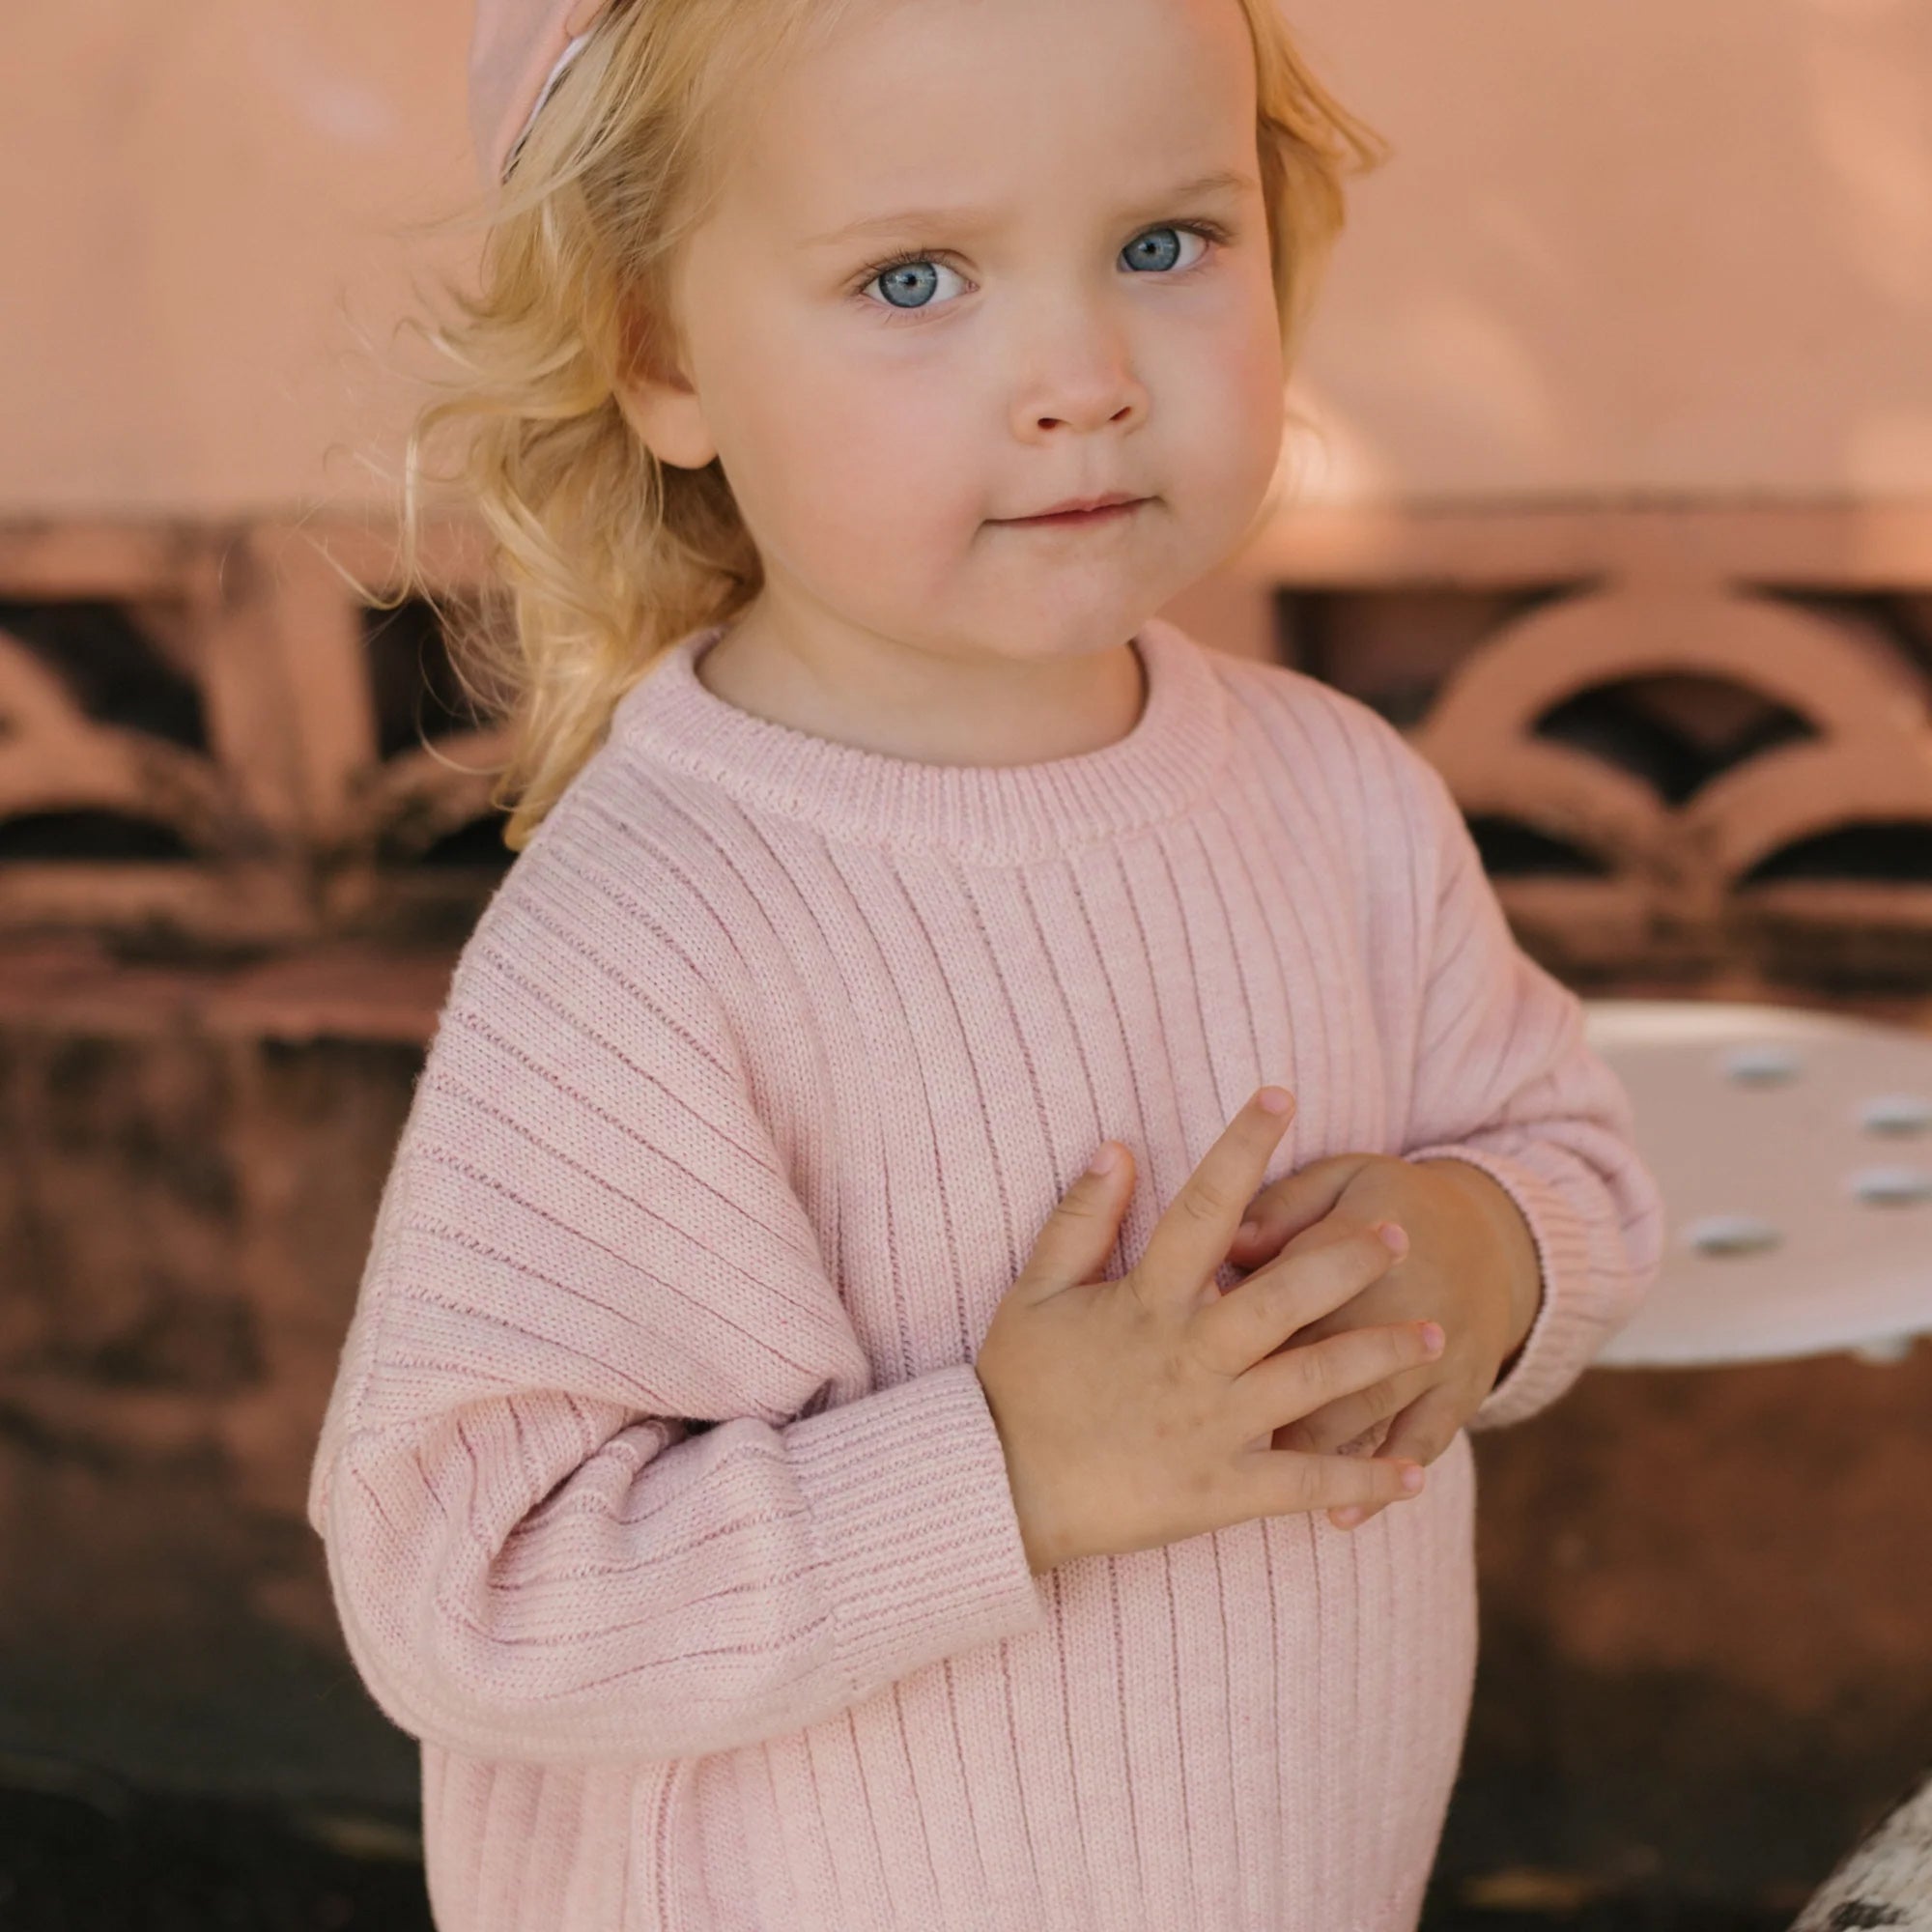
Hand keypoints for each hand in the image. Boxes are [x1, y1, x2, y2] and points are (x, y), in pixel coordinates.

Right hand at [974, 1091, 1441, 1574]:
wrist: (998, 1491)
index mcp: (1147, 1301)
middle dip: (1349, 1260)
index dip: (1243, 1147)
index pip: (1205, 1206)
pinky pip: (1306, 1484)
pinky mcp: (1222, 1490)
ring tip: (1435, 1336)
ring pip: (1314, 1382)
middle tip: (1401, 1234)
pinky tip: (1412, 1476)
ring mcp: (1213, 1425)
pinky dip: (1363, 1479)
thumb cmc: (1015, 1387)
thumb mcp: (1032, 1293)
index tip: (1281, 1097)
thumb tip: (1116, 1147)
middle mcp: (1192, 1356)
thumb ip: (1079, 1220)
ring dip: (1379, 1356)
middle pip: (1288, 1295)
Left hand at [1226, 1153, 1540, 1531]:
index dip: (1240, 1304)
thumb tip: (1231, 1240)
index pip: (1291, 1272)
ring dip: (1313, 1441)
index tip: (1186, 1331)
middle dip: (1265, 1381)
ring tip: (1255, 1469)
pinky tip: (1341, 1517)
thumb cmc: (1386, 1204)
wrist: (1496, 1238)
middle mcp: (1401, 1294)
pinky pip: (1422, 1444)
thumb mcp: (1339, 1181)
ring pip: (1363, 1404)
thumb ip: (1283, 1207)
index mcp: (1361, 1231)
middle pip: (1323, 1346)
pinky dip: (1381, 1483)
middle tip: (1195, 1418)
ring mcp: (1436, 1351)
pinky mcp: (1459, 1393)